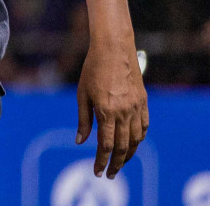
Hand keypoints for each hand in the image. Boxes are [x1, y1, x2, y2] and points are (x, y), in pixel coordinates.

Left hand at [76, 39, 148, 178]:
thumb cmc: (92, 69)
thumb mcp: (82, 94)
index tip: (97, 172)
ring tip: (120, 163)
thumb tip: (80, 142)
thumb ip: (83, 120)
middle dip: (116, 164)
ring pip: (135, 140)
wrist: (114, 49)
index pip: (105, 145)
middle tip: (110, 175)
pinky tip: (132, 144)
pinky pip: (144, 127)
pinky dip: (138, 139)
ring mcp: (136, 108)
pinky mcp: (144, 102)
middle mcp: (124, 112)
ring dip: (128, 154)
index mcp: (106, 111)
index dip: (101, 161)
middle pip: (122, 147)